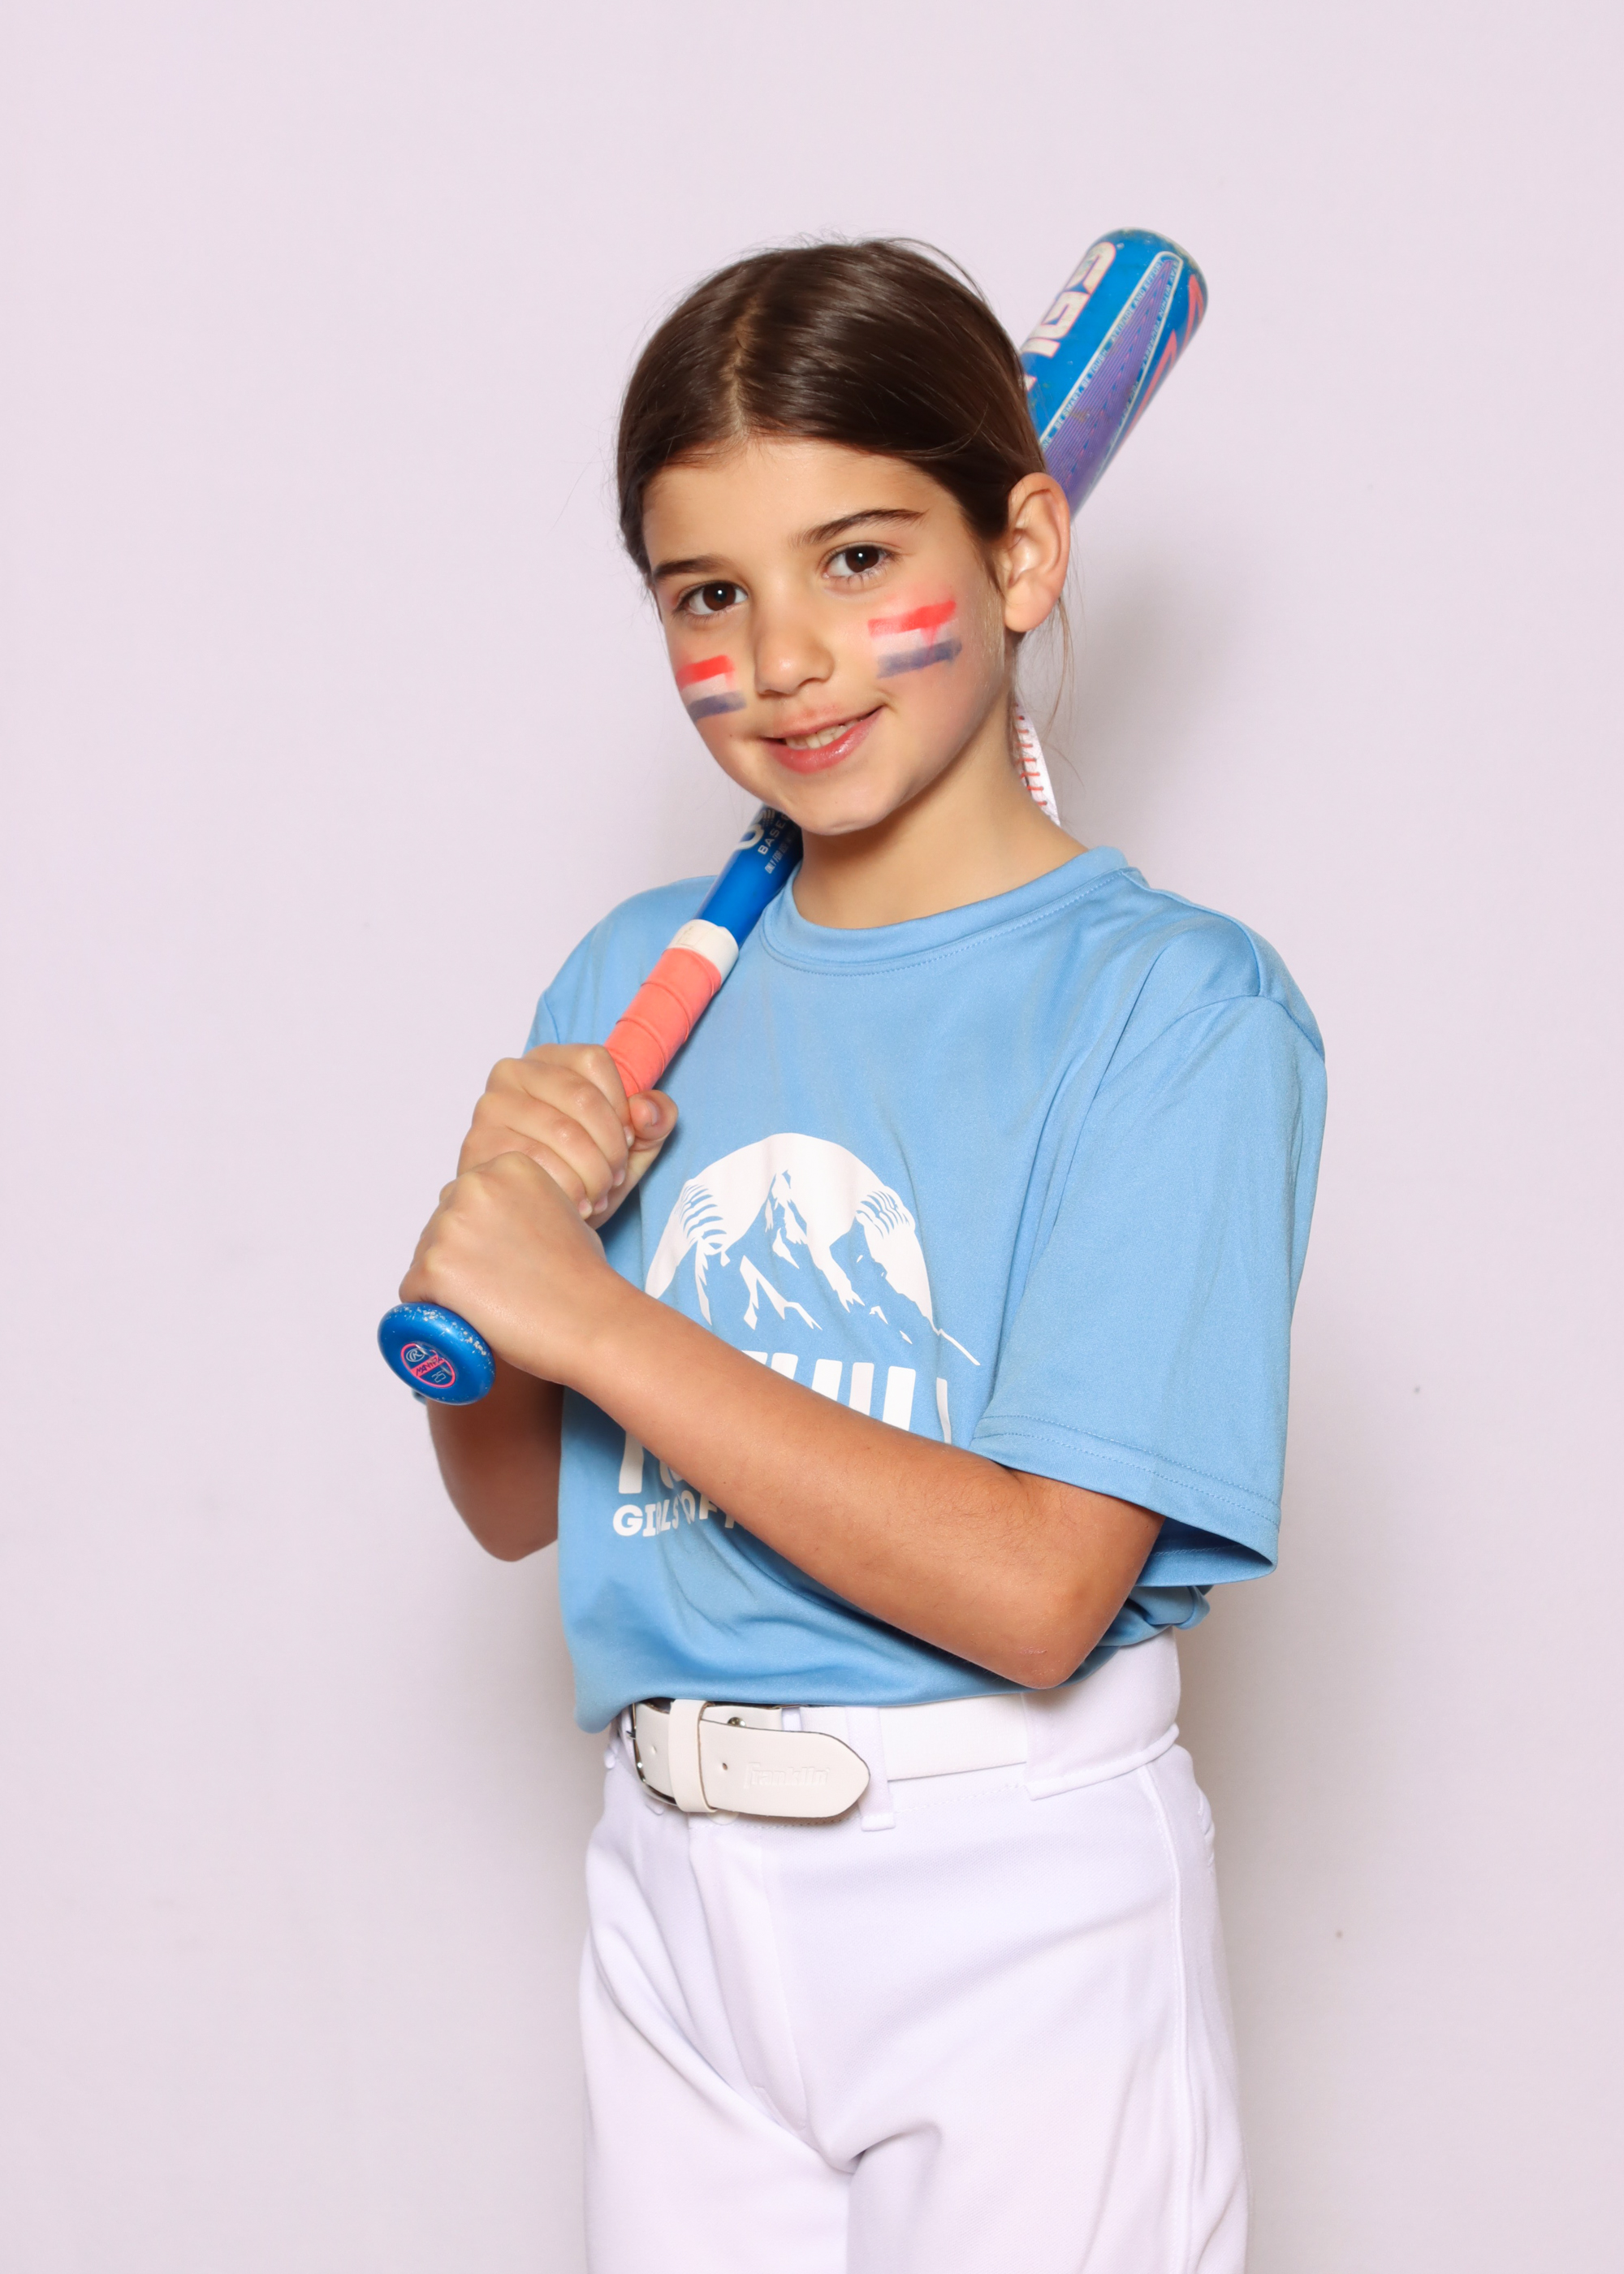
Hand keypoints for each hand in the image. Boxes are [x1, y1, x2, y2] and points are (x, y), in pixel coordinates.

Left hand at [400, 1150, 627, 1384]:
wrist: (590, 1319)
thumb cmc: (582, 1277)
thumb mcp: (561, 1211)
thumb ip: (524, 1203)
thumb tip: (496, 1223)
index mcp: (506, 1166)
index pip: (465, 1200)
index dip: (479, 1236)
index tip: (503, 1259)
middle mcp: (473, 1185)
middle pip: (440, 1226)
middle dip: (458, 1256)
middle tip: (497, 1286)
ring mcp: (451, 1225)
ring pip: (424, 1259)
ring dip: (446, 1284)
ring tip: (492, 1302)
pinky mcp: (435, 1266)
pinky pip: (413, 1293)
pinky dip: (434, 1309)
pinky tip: (470, 1316)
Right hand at [458, 1044, 675, 1223]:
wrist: (535, 1219)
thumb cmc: (581, 1173)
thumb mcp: (631, 1146)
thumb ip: (655, 1119)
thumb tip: (645, 1110)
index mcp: (551, 1059)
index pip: (596, 1061)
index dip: (620, 1108)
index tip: (625, 1142)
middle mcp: (513, 1072)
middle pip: (582, 1098)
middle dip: (611, 1148)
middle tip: (615, 1178)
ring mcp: (491, 1107)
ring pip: (563, 1133)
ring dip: (593, 1174)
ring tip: (598, 1195)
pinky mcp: (478, 1145)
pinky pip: (536, 1163)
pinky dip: (568, 1190)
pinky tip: (575, 1205)